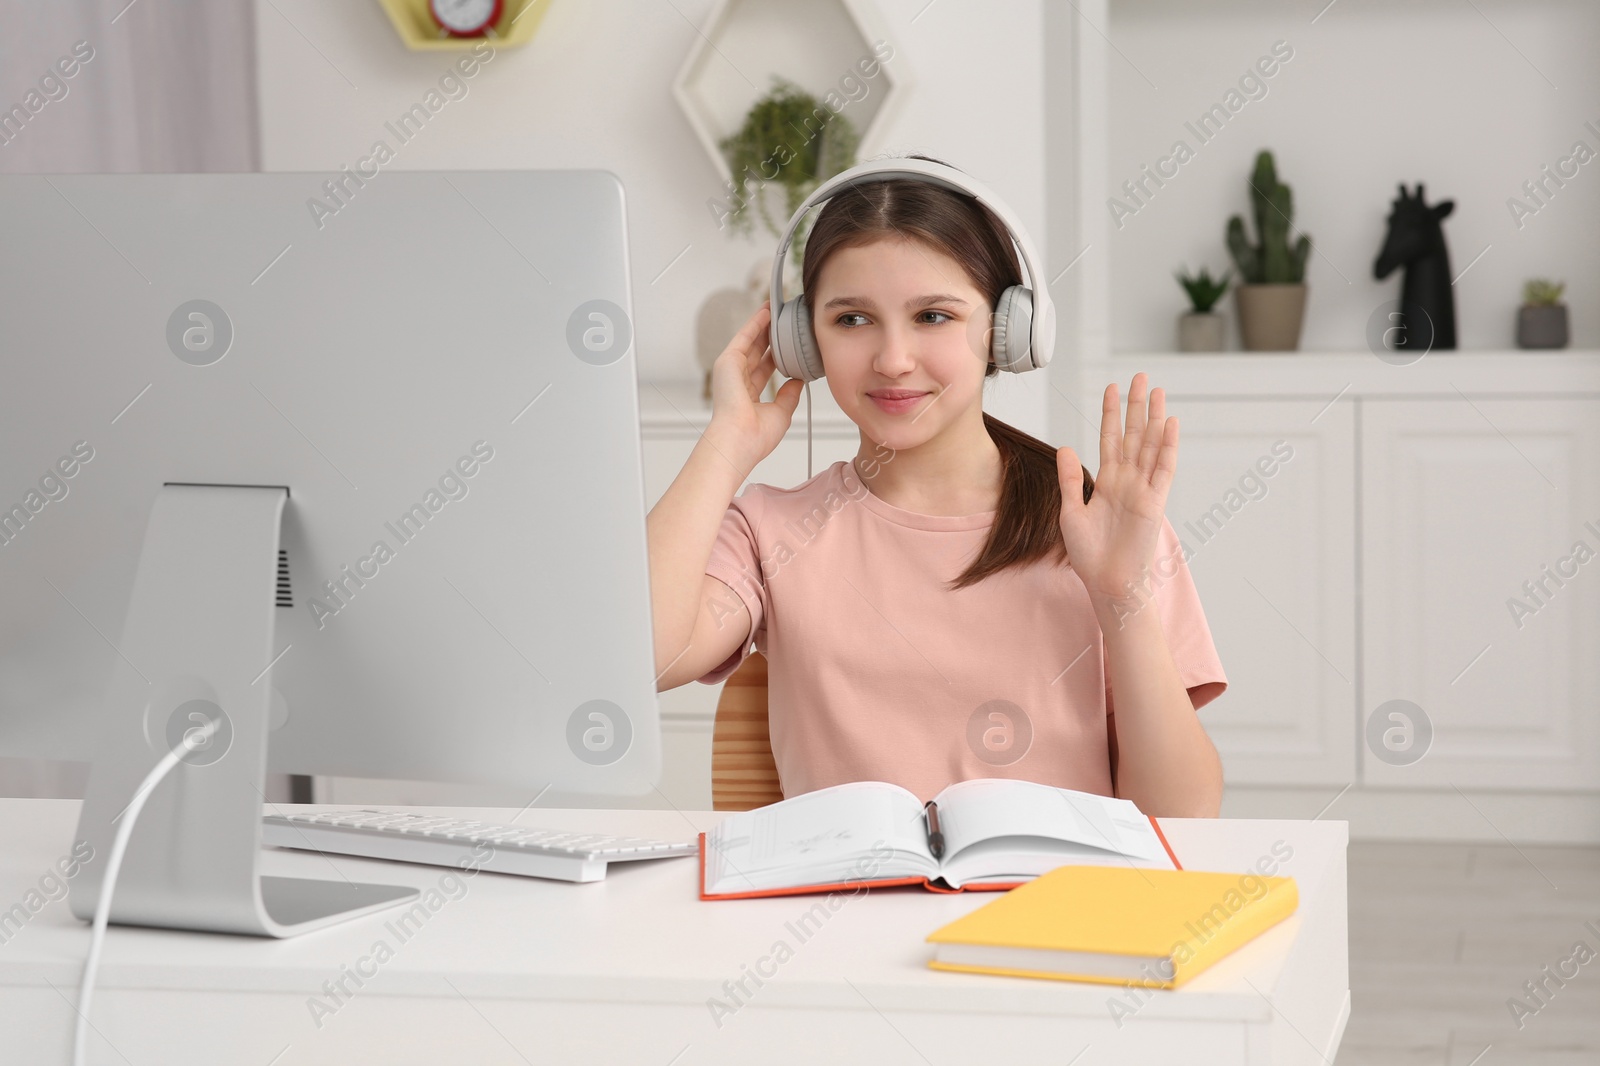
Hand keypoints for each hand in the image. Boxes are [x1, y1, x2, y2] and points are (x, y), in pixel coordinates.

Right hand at [706, 300, 803, 474]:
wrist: (740, 439)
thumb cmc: (756, 435)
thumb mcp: (781, 412)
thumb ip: (788, 395)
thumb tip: (798, 381)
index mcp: (749, 396)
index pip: (765, 369)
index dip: (777, 355)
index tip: (789, 344)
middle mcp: (738, 382)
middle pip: (757, 352)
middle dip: (770, 336)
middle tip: (783, 320)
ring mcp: (731, 371)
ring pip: (750, 341)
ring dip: (763, 324)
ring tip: (776, 308)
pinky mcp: (728, 362)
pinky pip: (744, 337)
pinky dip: (755, 324)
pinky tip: (766, 312)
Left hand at [1055, 373, 1177, 607]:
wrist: (1106, 581)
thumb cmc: (1089, 553)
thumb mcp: (1070, 511)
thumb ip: (1070, 479)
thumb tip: (1066, 447)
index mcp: (1107, 482)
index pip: (1110, 439)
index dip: (1110, 414)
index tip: (1111, 388)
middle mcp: (1127, 481)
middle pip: (1133, 435)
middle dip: (1136, 406)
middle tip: (1141, 377)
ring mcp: (1143, 489)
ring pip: (1150, 445)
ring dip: (1154, 418)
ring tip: (1157, 390)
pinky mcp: (1155, 502)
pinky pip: (1163, 469)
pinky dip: (1167, 446)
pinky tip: (1169, 424)